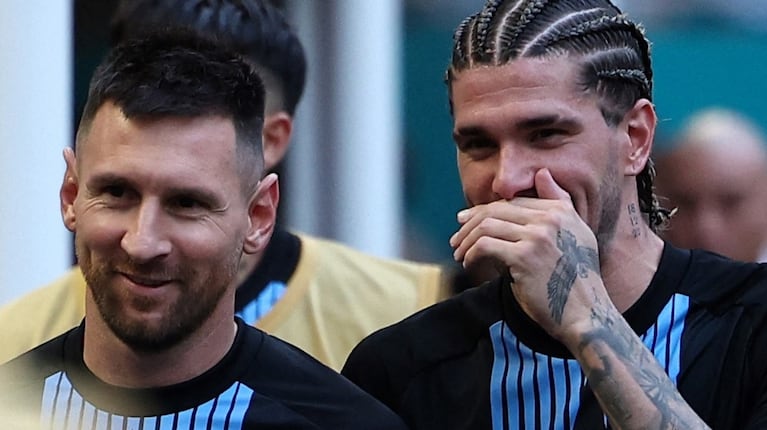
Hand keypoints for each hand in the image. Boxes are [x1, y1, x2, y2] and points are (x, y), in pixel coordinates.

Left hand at [450, 168, 607, 339]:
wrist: (586, 314)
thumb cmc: (577, 281)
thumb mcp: (577, 234)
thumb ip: (560, 202)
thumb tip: (542, 173)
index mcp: (561, 211)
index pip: (512, 202)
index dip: (484, 210)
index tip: (465, 221)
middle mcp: (551, 219)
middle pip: (496, 210)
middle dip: (469, 223)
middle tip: (456, 238)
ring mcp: (537, 237)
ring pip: (487, 226)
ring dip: (466, 240)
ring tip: (459, 253)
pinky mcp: (524, 257)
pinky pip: (485, 246)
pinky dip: (471, 254)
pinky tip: (469, 263)